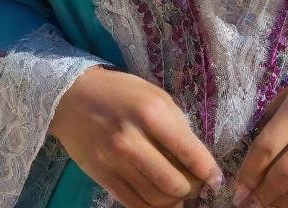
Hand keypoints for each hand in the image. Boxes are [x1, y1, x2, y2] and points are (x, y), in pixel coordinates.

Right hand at [49, 65, 224, 207]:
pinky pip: (135, 205)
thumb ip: (176, 124)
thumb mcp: (154, 95)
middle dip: (192, 189)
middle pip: (175, 184)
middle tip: (196, 184)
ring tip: (179, 193)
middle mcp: (132, 141)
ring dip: (174, 201)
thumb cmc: (120, 92)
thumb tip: (196, 157)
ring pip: (156, 200)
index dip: (208, 171)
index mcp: (151, 114)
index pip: (189, 152)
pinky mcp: (103, 178)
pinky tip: (160, 199)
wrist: (72, 98)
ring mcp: (115, 163)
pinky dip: (153, 207)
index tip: (215, 179)